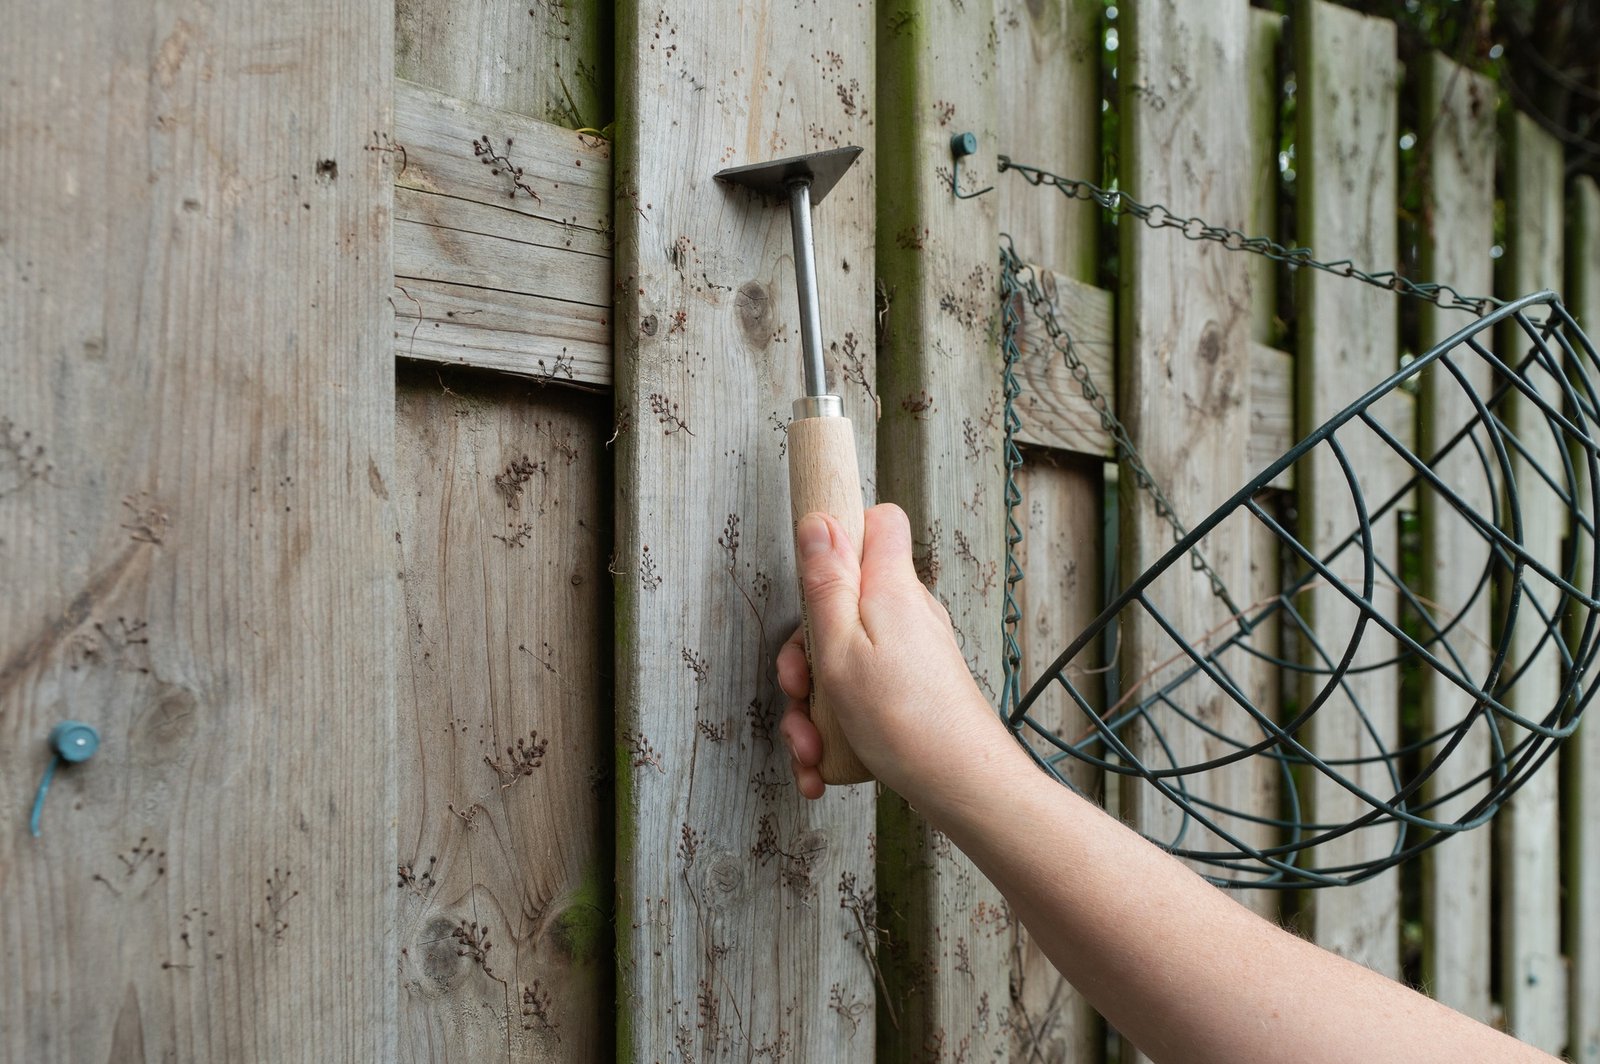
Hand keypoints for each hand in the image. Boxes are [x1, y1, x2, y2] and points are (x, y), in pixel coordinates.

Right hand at [775, 504, 1013, 801]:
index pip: (878, 524)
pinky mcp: (912, 690)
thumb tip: (819, 520)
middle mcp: (907, 614)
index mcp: (891, 589)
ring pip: (846, 658)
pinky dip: (838, 727)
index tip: (811, 580)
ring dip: (815, 705)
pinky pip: (864, 694)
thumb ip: (827, 583)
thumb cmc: (903, 720)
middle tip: (799, 689)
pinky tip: (822, 765)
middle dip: (806, 652)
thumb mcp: (840, 647)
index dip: (841, 539)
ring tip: (809, 748)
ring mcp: (912, 653)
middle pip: (843, 604)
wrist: (962, 784)